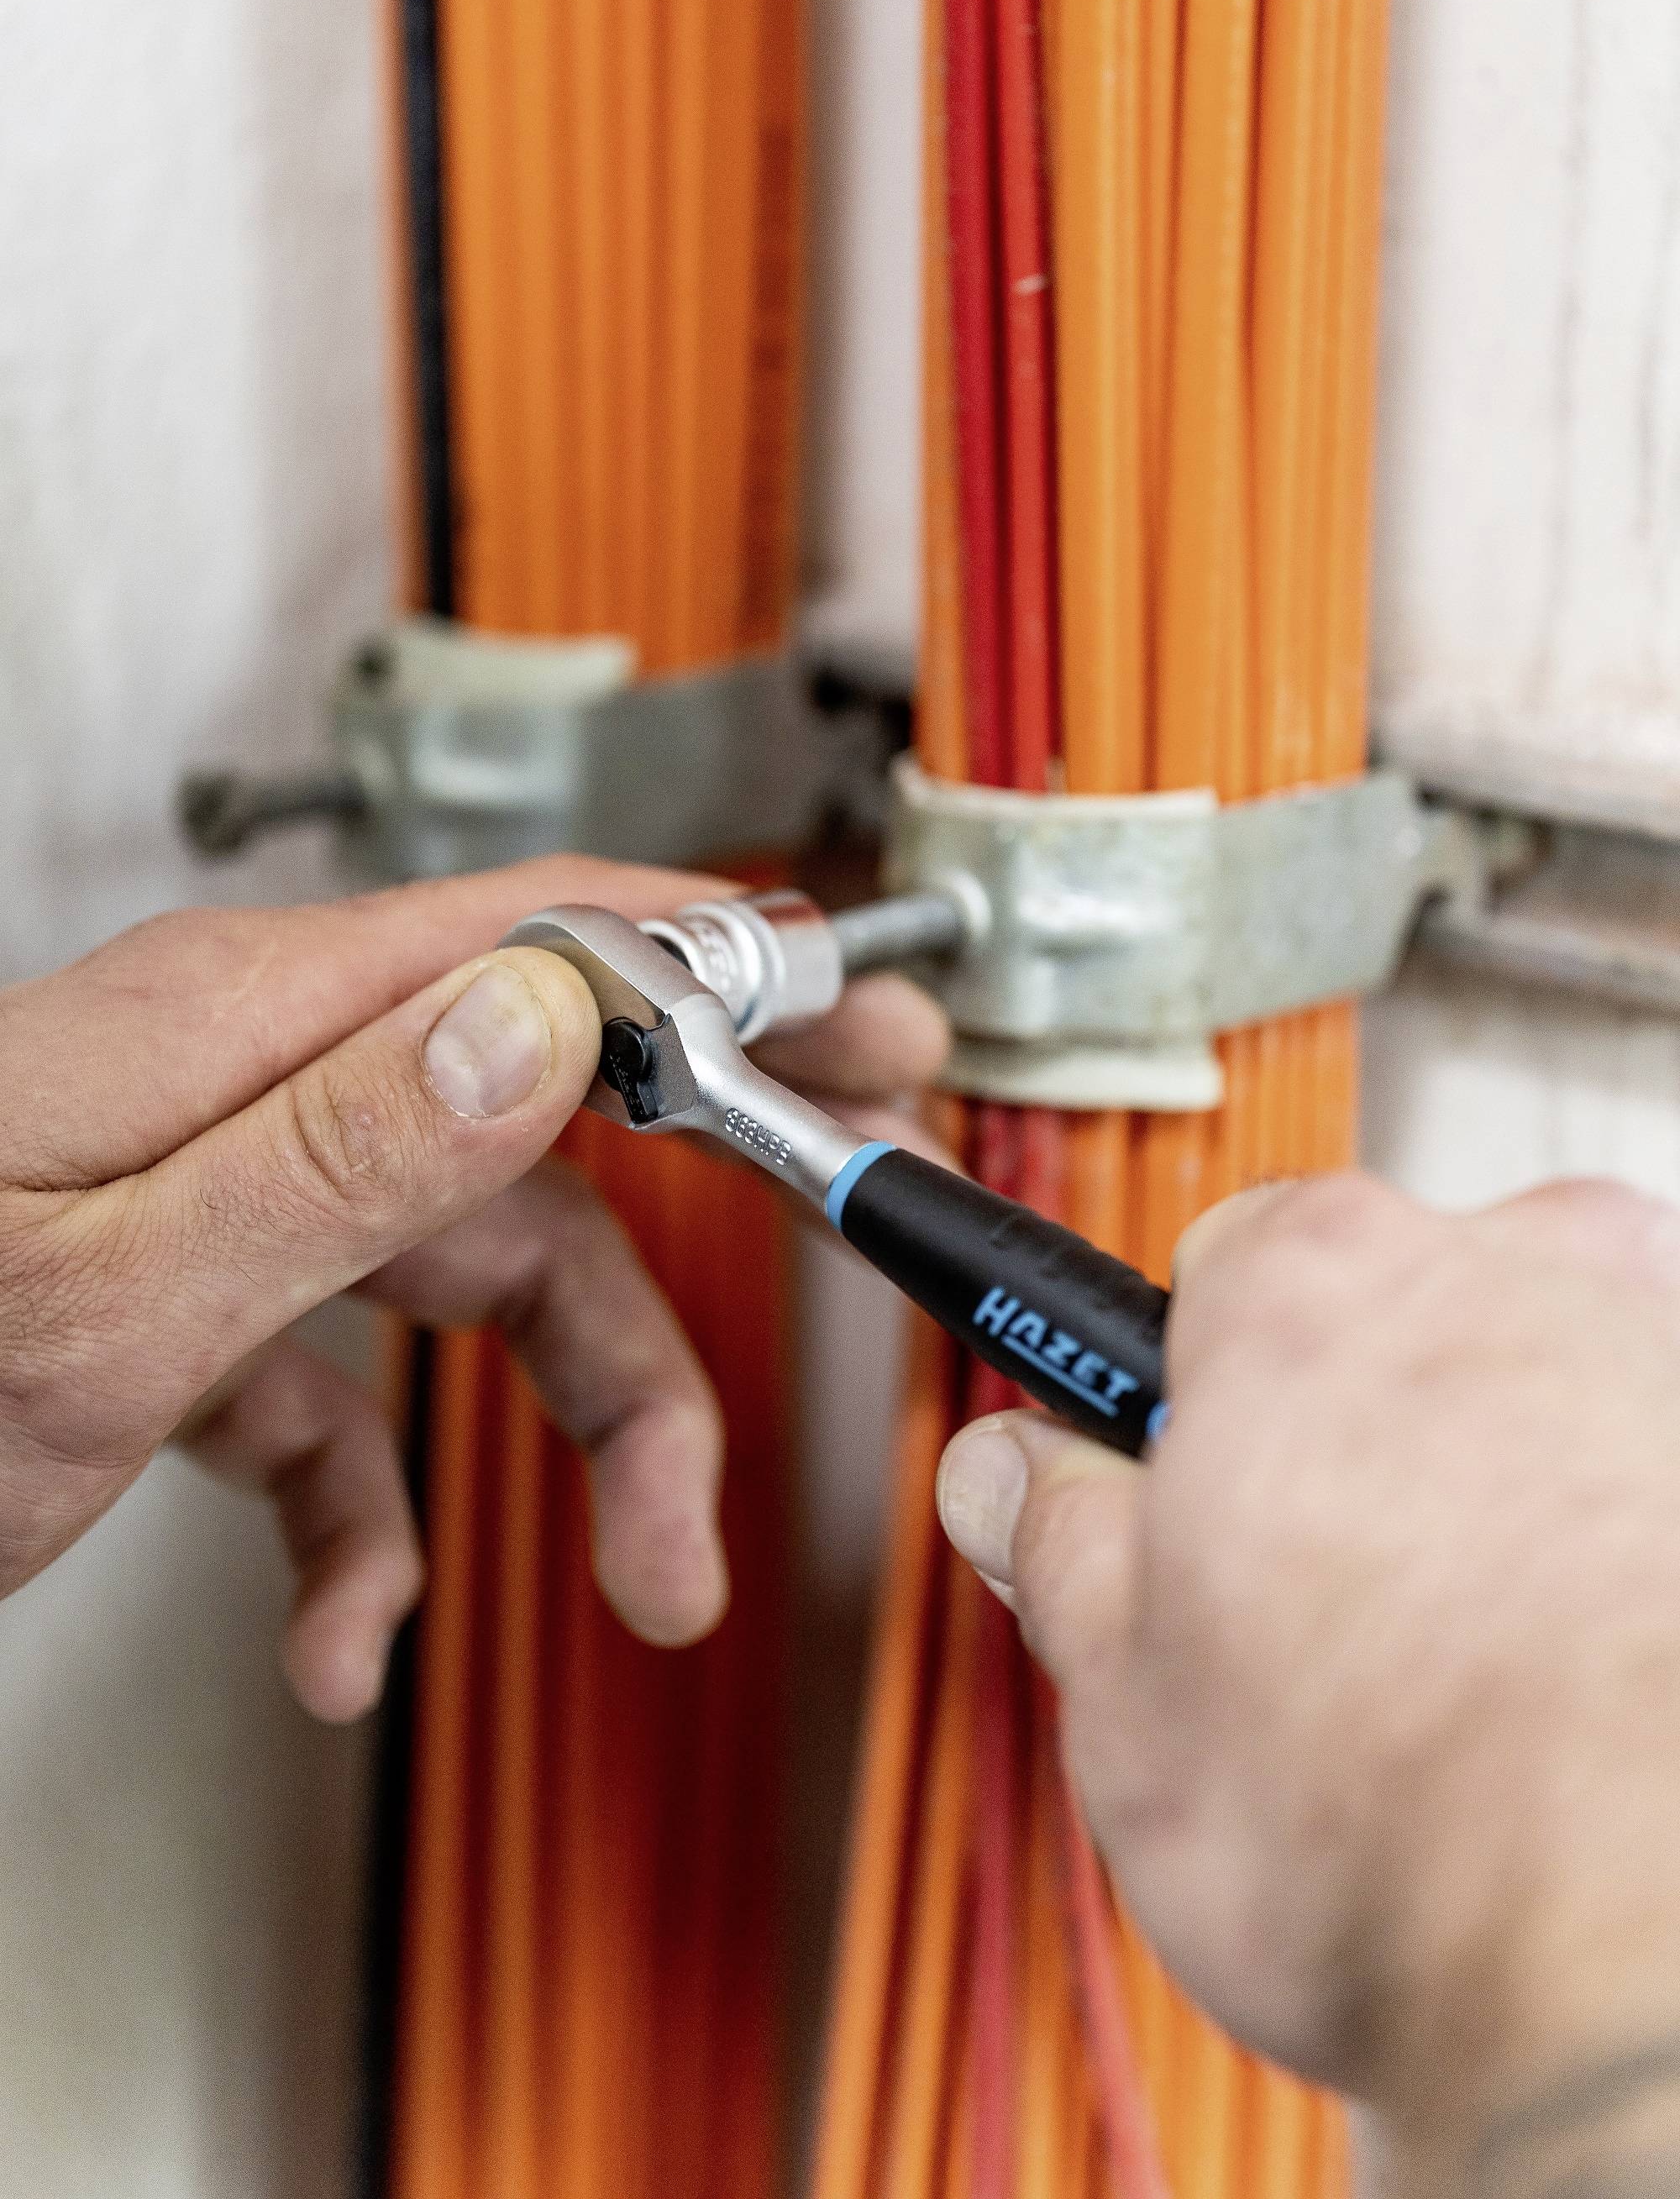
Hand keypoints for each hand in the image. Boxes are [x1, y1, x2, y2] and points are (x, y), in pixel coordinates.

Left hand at [0, 859, 946, 1724]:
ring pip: (468, 1280)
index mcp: (249, 1031)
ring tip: (641, 1581)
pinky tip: (344, 1637)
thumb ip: (334, 1154)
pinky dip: (370, 1526)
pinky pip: (338, 1404)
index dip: (733, 972)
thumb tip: (536, 1020)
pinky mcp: (184, 1310)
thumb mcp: (101, 1294)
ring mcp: (224, 1200)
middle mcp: (254, 1089)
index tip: (869, 1010)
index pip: (543, 945)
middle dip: (710, 1200)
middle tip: (860, 1191)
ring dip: (572, 1438)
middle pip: (543, 1119)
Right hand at [936, 1175, 1679, 2194]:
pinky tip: (1586, 1683)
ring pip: (1541, 1388)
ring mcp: (1664, 1353)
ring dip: (1499, 1489)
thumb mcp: (1120, 1697)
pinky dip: (1623, 1549)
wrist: (1650, 1977)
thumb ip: (1056, 1536)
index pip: (1216, 1268)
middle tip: (1322, 1623)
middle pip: (1393, 1318)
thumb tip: (1008, 1472)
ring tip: (1469, 1682)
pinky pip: (1654, 1468)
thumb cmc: (1405, 1838)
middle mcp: (1514, 1266)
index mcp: (1318, 1279)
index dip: (1190, 1404)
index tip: (1186, 1484)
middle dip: (1353, 1441)